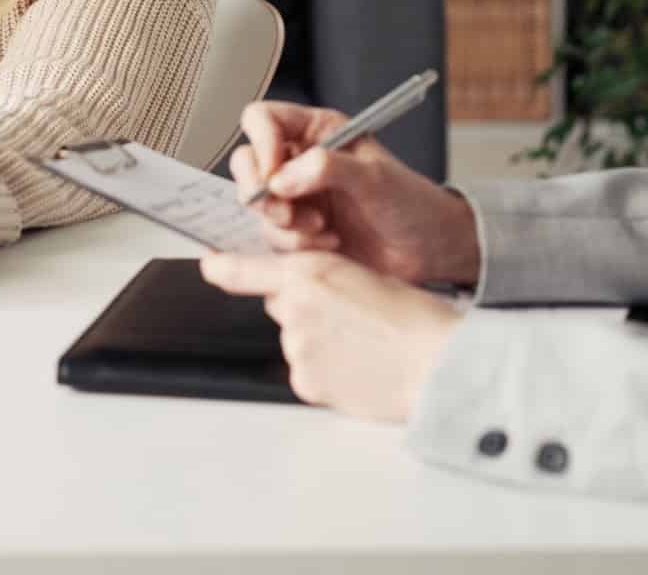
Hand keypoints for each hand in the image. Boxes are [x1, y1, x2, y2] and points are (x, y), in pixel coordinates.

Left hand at [201, 250, 463, 423]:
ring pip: (296, 341)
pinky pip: (307, 373)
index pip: (241, 268)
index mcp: (308, 272)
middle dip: (302, 310)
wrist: (437, 363)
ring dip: (318, 343)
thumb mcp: (363, 273)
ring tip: (362, 346)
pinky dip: (326, 372)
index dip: (221, 266)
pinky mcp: (305, 383)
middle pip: (279, 306)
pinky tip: (358, 368)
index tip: (209, 264)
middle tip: (347, 318)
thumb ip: (321, 277)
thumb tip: (298, 290)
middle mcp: (293, 309)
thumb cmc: (414, 318)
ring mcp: (296, 349)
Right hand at [230, 101, 480, 287]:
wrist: (428, 249)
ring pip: (257, 205)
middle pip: (248, 163)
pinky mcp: (297, 231)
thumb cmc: (412, 203)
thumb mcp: (375, 178)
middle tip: (288, 212)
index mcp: (318, 132)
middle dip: (262, 192)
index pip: (263, 119)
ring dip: (285, 225)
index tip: (274, 173)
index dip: (261, 143)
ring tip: (323, 230)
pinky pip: (271, 236)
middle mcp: (300, 160)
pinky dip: (295, 245)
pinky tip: (328, 244)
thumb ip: (328, 168)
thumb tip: (283, 176)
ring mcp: (296, 196)